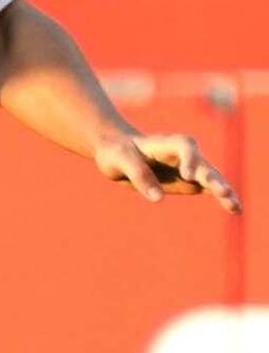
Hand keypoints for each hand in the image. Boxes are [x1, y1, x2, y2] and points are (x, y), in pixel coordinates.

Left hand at [93, 132, 240, 210]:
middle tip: (222, 192)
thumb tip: (156, 197)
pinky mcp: (190, 182)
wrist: (119, 154)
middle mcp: (183, 155)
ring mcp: (189, 168)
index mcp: (166, 143)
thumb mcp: (121, 160)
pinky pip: (209, 189)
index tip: (188, 175)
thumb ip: (139, 175)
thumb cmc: (118, 152)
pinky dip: (222, 198)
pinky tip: (235, 209)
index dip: (190, 159)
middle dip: (213, 178)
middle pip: (202, 164)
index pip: (185, 146)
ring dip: (222, 190)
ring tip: (234, 206)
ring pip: (210, 178)